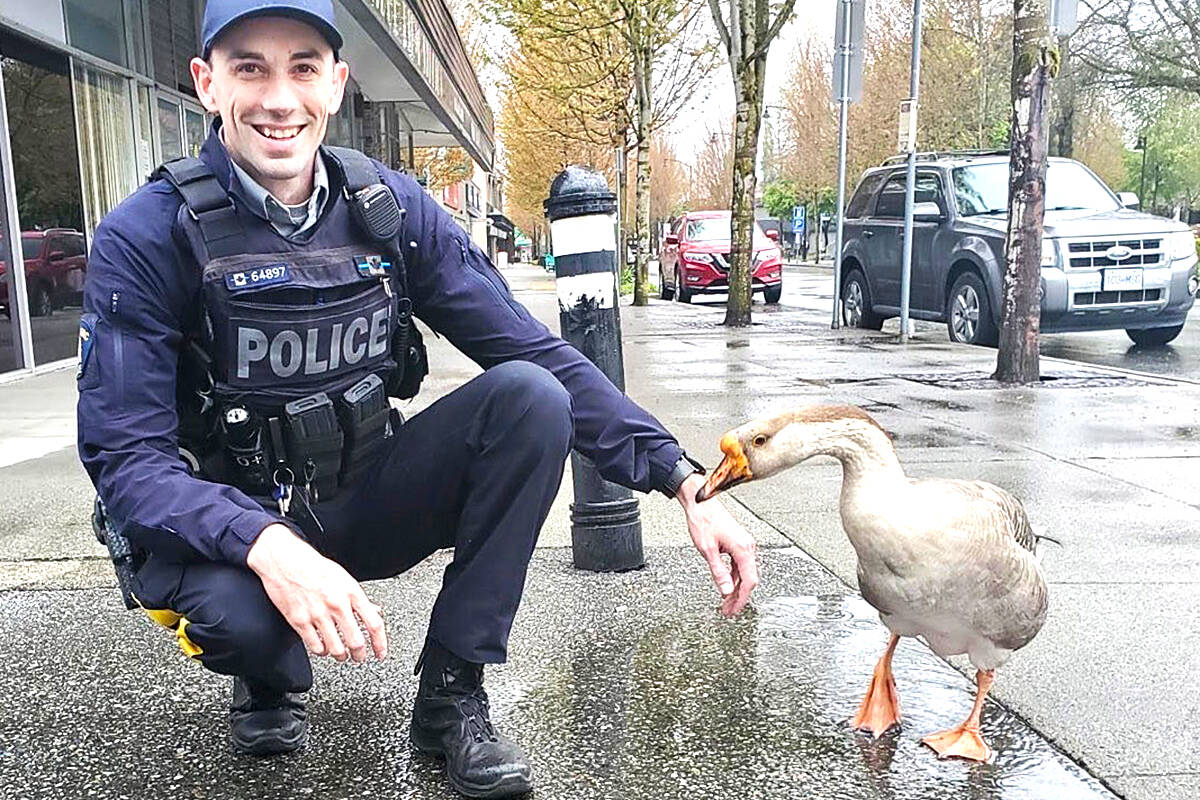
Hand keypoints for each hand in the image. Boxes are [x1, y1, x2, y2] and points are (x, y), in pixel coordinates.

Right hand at [246, 523, 387, 662]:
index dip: (380, 643)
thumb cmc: (315, 567)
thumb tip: (375, 612)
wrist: (286, 561)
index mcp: (351, 593)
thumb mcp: (344, 578)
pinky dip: (322, 651)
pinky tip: (323, 648)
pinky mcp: (299, 621)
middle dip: (360, 655)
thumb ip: (359, 599)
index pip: (374, 623)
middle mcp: (337, 605)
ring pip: (336, 649)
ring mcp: (318, 614)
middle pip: (356, 641)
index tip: (380, 653)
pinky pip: (315, 646)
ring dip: (341, 656)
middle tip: (359, 657)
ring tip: (341, 655)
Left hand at [676, 473, 758, 615]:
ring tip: (726, 602)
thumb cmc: (704, 521)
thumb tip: (725, 591)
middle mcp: (747, 547)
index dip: (741, 599)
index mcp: (743, 549)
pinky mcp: (738, 543)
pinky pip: (739, 565)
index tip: (733, 610)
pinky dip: (734, 577)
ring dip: (736, 588)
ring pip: (744, 573)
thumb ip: (718, 572)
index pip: (749, 581)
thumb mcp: (708, 550)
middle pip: (748, 579)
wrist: (701, 502)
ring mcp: (744, 544)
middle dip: (738, 596)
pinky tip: (726, 584)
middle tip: (728, 610)